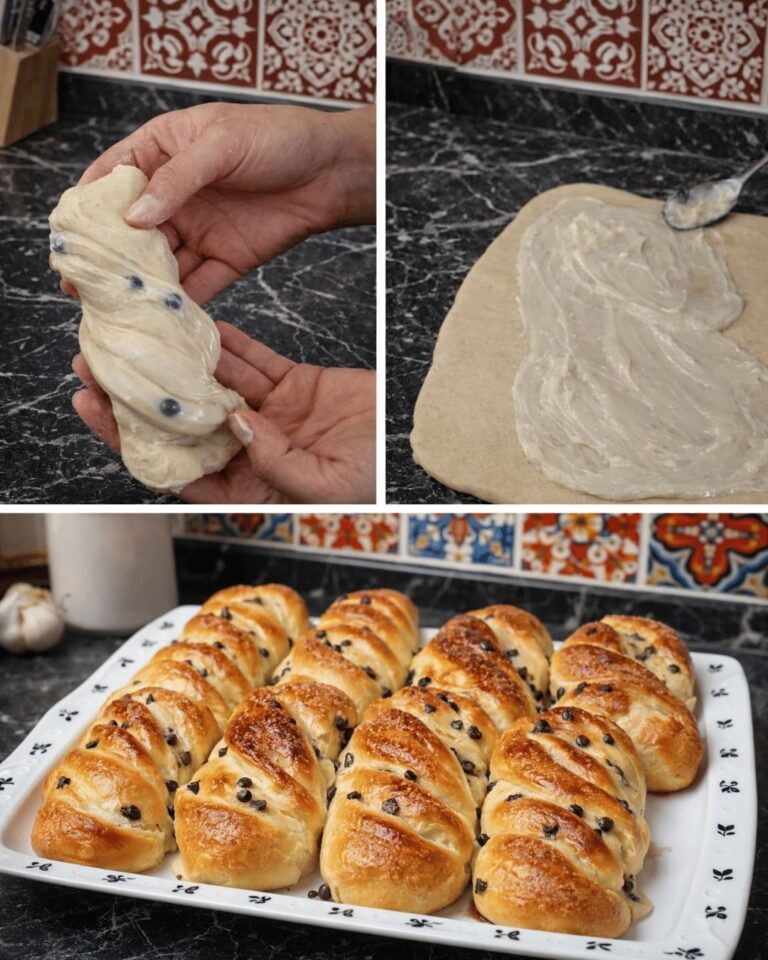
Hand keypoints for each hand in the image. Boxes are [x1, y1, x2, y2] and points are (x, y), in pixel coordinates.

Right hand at [64, 101, 374, 303]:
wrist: (330, 169)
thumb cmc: (276, 137)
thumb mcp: (220, 144)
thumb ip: (176, 180)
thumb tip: (133, 217)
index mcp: (163, 152)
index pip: (113, 176)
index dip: (89, 204)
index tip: (68, 232)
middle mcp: (175, 196)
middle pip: (131, 230)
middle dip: (108, 257)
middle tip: (81, 284)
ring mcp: (199, 229)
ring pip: (162, 263)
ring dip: (142, 285)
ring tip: (117, 307)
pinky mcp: (226, 259)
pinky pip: (198, 283)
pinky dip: (182, 302)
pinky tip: (163, 317)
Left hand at [72, 322, 375, 503]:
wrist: (413, 447)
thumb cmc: (377, 483)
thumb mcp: (327, 485)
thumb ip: (276, 461)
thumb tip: (236, 424)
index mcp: (249, 486)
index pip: (176, 467)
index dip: (132, 442)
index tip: (97, 411)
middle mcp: (250, 452)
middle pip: (182, 423)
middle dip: (140, 395)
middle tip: (99, 366)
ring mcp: (270, 417)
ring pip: (213, 385)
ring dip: (177, 362)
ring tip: (140, 334)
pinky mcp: (292, 386)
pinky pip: (252, 361)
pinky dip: (227, 342)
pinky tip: (197, 322)